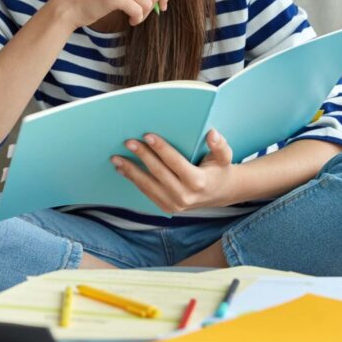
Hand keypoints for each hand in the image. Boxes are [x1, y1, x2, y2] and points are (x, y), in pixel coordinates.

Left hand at [110, 129, 239, 212]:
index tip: (147, 136)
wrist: (220, 194)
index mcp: (198, 182)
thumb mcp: (225, 157)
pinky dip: (133, 180)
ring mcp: (174, 204)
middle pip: (158, 173)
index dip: (161, 148)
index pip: (175, 162)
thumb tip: (212, 133)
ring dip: (130, 170)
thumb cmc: (219, 170)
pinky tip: (123, 169)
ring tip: (116, 158)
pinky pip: (146, 192)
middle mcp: (185, 196)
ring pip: (148, 185)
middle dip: (142, 156)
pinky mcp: (166, 208)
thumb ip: (220, 146)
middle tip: (128, 142)